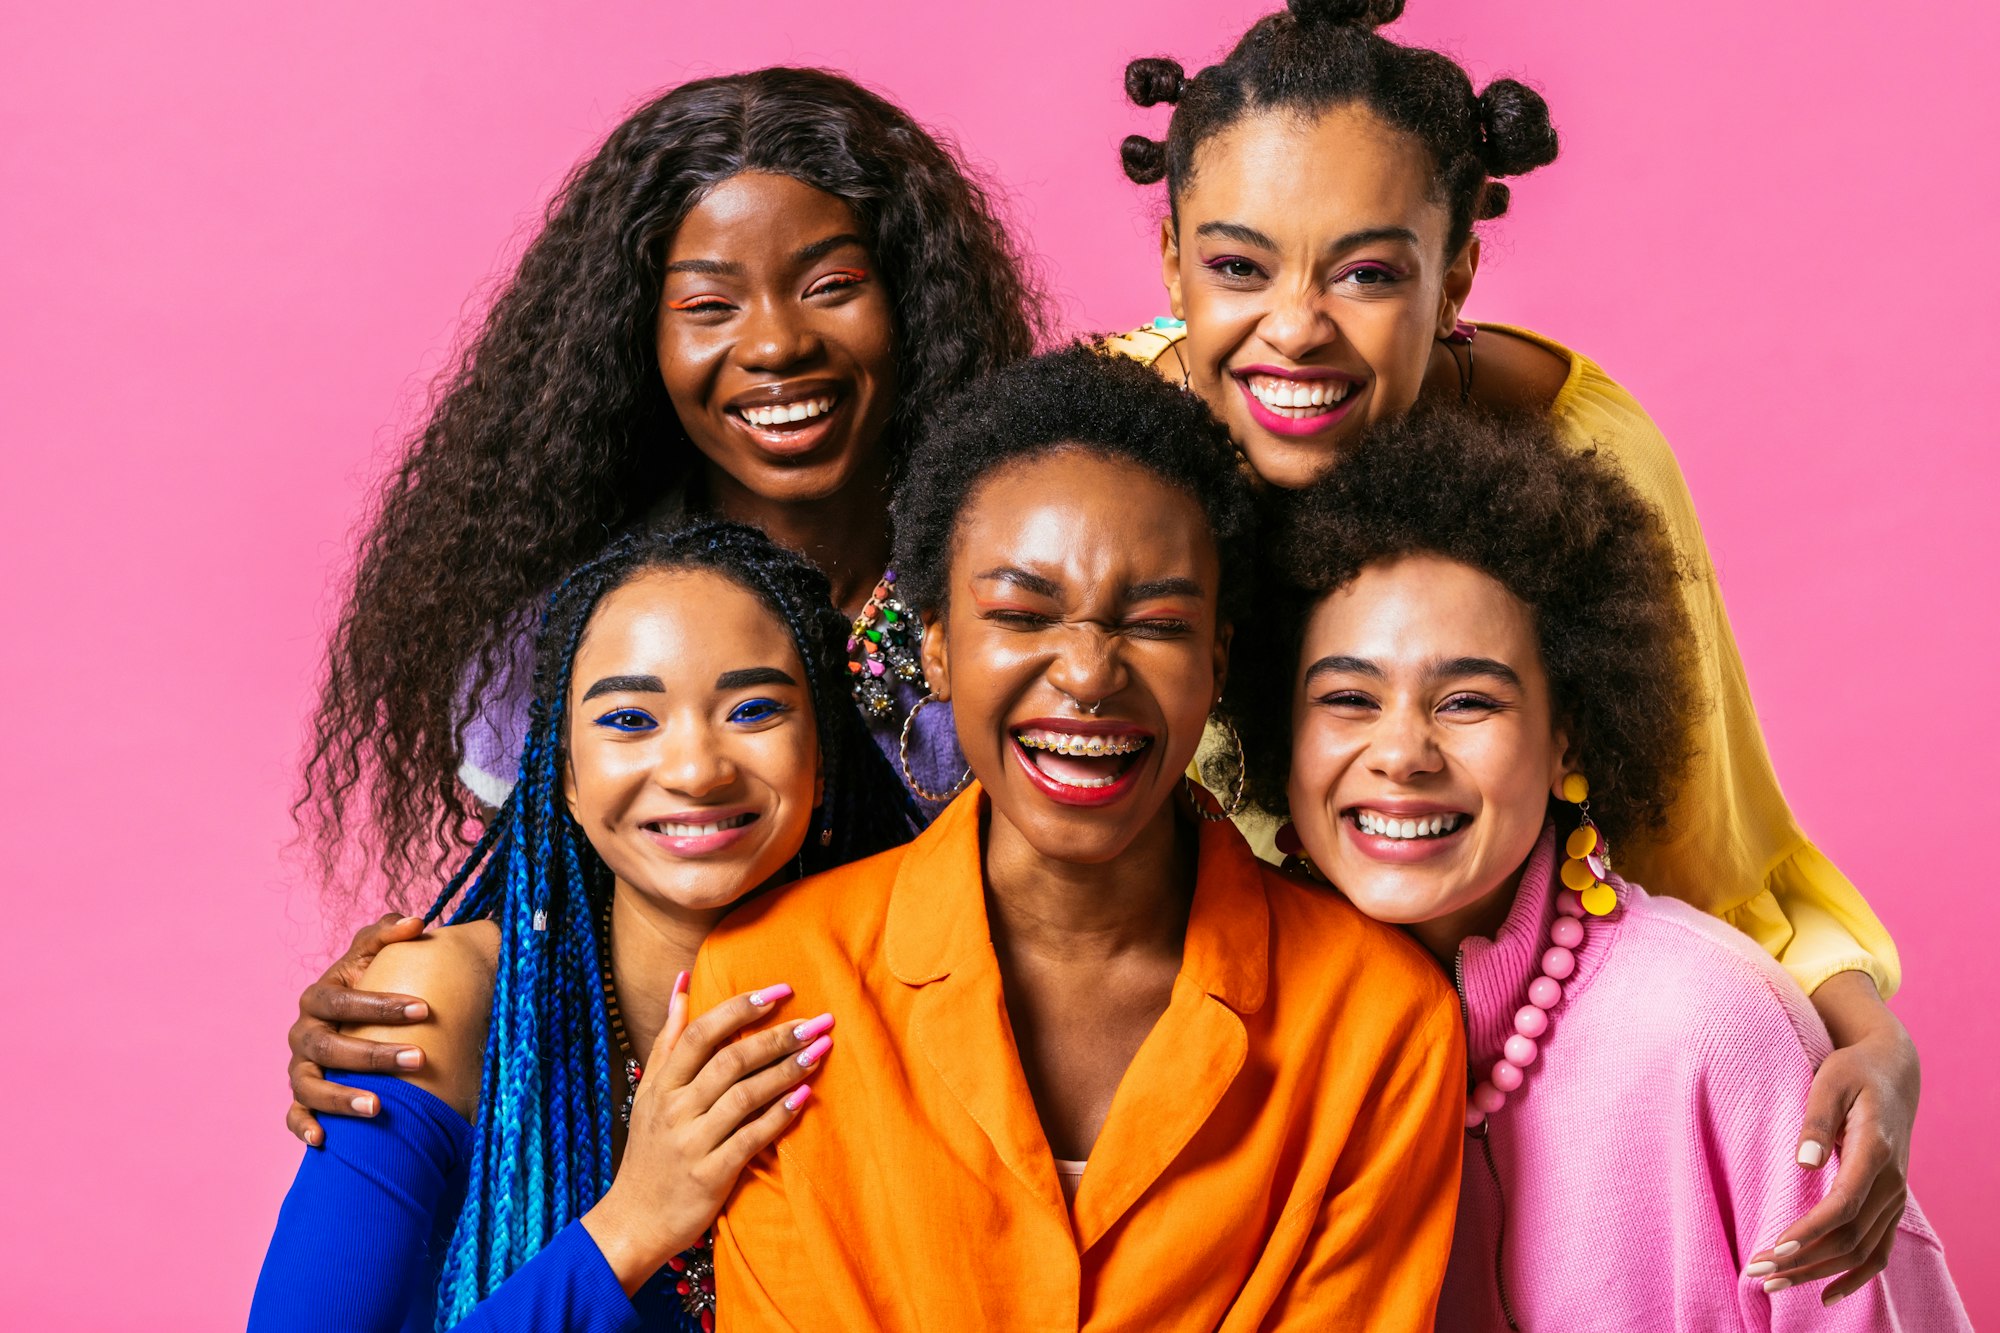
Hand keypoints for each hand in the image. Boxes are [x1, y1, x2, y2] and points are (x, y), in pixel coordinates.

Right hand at [285, 913, 434, 1144]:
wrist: (357, 1020)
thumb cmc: (370, 984)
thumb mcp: (375, 956)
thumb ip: (389, 933)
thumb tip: (416, 923)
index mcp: (318, 998)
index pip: (342, 1001)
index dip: (381, 1005)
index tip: (425, 1010)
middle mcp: (303, 1034)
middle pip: (327, 1047)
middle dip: (373, 1055)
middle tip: (419, 1060)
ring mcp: (300, 1068)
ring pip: (308, 1086)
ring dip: (339, 1098)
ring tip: (378, 1107)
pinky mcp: (302, 1098)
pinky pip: (294, 1116)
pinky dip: (304, 1127)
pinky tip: (324, 1140)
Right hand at [583, 978, 826, 1295]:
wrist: (636, 1220)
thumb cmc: (650, 1151)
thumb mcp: (650, 1092)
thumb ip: (670, 1037)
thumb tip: (683, 981)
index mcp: (662, 1085)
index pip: (701, 1034)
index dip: (741, 1008)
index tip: (782, 991)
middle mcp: (675, 1109)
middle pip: (730, 1061)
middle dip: (777, 1036)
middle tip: (817, 1021)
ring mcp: (692, 1142)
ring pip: (745, 1096)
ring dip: (786, 1070)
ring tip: (820, 1050)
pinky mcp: (710, 1174)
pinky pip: (751, 1139)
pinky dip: (779, 1115)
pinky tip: (805, 1096)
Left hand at [1746, 974, 1919, 1305]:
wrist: (1892, 1072)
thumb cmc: (1853, 1072)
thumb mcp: (1829, 1082)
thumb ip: (1815, 1120)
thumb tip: (1803, 1161)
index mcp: (1874, 1152)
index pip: (1843, 1205)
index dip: (1810, 1231)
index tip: (1775, 1248)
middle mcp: (1891, 1182)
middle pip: (1850, 1237)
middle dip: (1804, 1260)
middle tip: (1758, 1273)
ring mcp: (1895, 1196)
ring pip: (1862, 1251)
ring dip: (1819, 1272)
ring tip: (1774, 1286)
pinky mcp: (1890, 1203)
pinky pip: (1879, 1252)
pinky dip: (1856, 1277)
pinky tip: (1827, 1294)